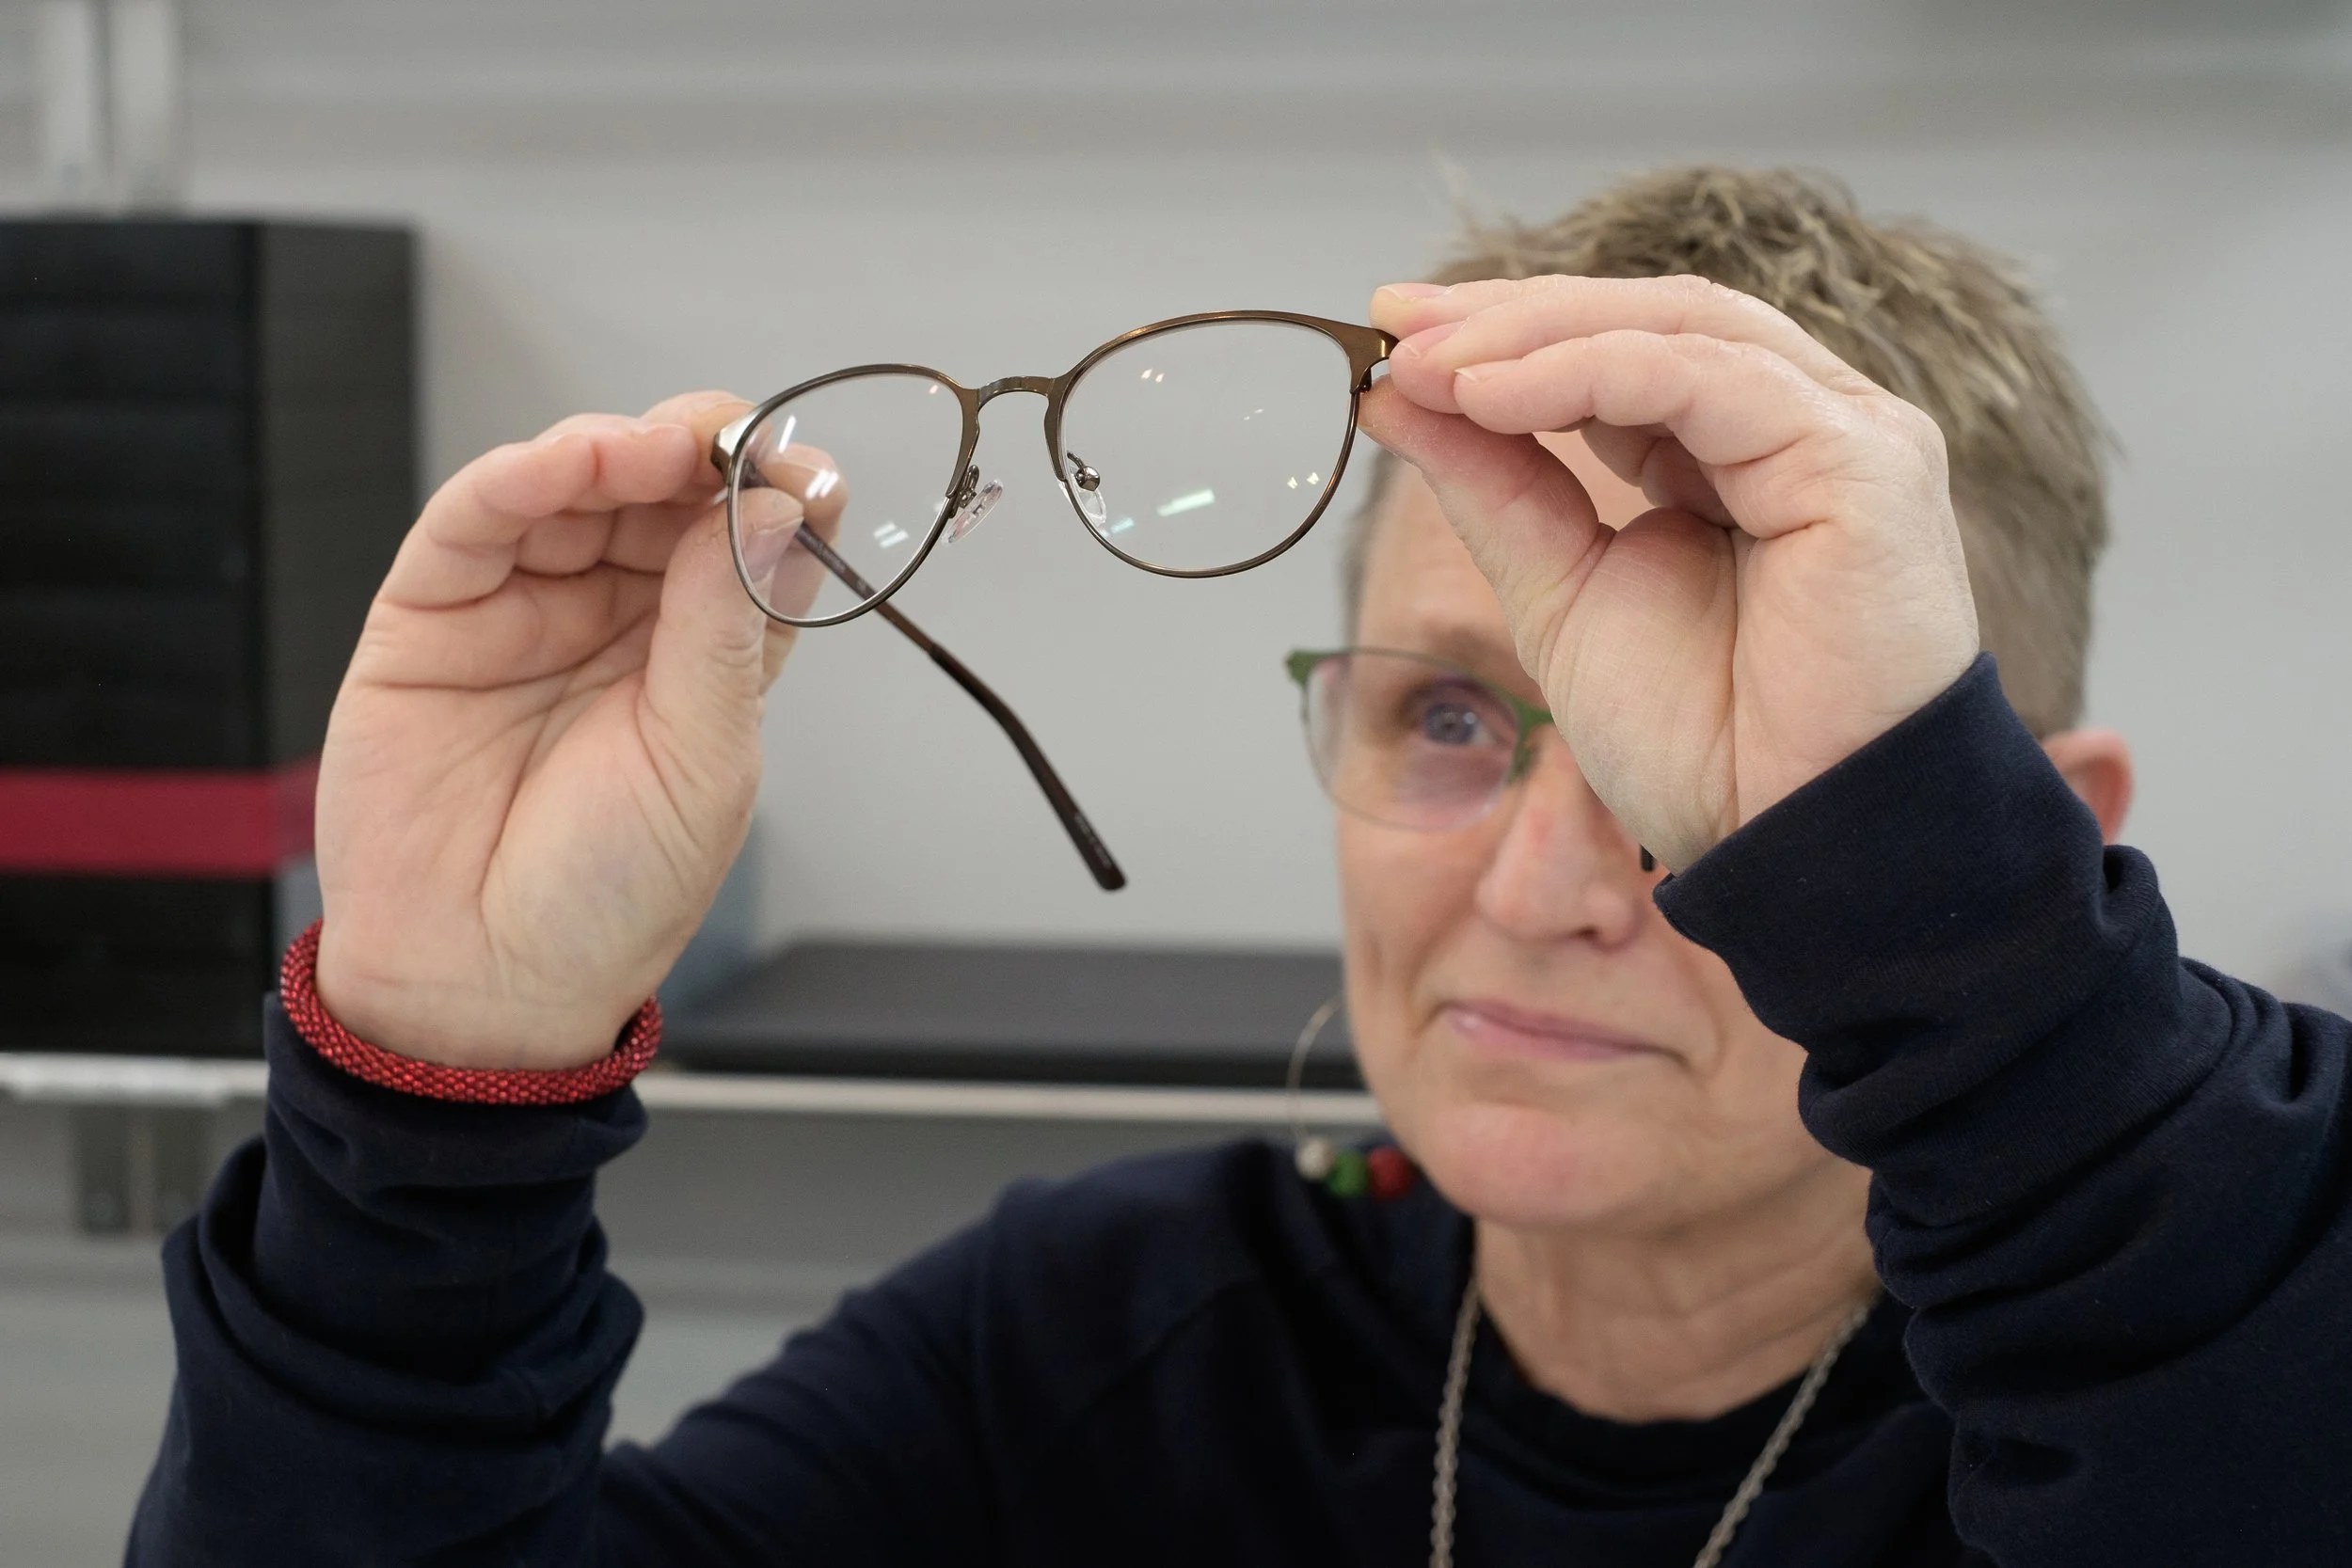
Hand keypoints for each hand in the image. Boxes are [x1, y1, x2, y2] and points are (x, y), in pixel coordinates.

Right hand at [312, 392, 831, 1068]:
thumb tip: (776, 509)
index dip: (777, 489)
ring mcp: (525, 606)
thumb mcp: (702, 763)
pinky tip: (570, 460)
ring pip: (573, 485)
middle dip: (699, 450)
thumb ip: (727, 628)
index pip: (747, 538)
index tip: (806, 465)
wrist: (481, 986)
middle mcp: (618, 616)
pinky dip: (522, 475)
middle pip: (662, 492)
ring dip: (617, 449)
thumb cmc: (605, 898)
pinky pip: (475, 520)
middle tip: (728, 437)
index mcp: (703, 655)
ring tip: (653, 448)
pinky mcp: (434, 613)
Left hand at [1358, 275, 1979, 870]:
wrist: (1784, 842)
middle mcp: (1804, 426)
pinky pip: (1710, 380)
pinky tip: (1495, 396)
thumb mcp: (1561, 593)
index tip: (1395, 333)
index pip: (1625, 349)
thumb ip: (1495, 487)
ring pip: (1680, 329)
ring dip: (1538, 335)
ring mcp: (1847, 434)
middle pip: (1652, 318)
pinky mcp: (1864, 464)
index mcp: (1742, 454)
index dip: (1511, 330)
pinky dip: (1592, 374)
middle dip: (1514, 313)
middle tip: (1400, 324)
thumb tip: (1399, 394)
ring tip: (1431, 364)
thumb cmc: (1705, 744)